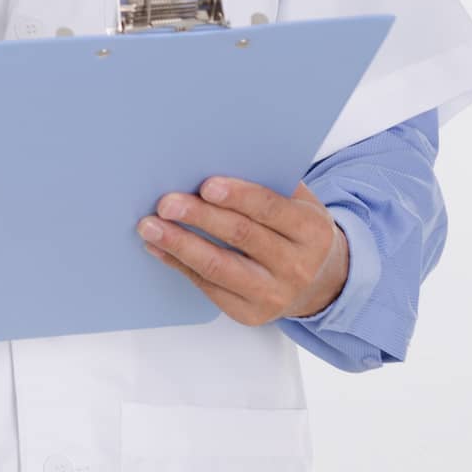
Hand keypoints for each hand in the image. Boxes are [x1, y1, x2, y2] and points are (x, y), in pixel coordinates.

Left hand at [137, 176, 349, 324]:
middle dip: (199, 217)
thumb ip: (270, 184)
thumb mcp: (300, 205)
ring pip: (218, 266)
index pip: (270, 208)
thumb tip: (217, 159)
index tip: (206, 185)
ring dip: (179, 244)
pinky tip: (159, 247)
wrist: (322, 283)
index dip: (238, 196)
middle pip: (240, 236)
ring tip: (150, 226)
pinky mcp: (249, 313)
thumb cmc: (299, 233)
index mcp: (310, 231)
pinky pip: (207, 286)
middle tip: (166, 203)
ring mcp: (272, 294)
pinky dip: (179, 263)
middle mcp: (295, 266)